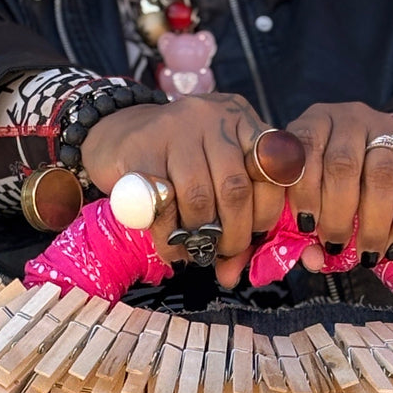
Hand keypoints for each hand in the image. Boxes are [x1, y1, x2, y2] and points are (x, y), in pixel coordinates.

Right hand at [82, 93, 285, 287]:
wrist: (119, 138)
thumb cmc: (178, 165)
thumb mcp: (216, 173)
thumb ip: (238, 215)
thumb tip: (233, 275)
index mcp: (241, 119)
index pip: (272, 168)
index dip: (266, 211)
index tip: (254, 232)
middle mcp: (212, 117)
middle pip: (234, 188)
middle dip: (233, 234)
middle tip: (222, 250)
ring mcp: (175, 129)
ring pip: (198, 198)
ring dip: (199, 236)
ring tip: (196, 247)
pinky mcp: (141, 150)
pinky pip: (162, 206)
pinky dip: (169, 238)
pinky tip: (172, 246)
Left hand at [285, 102, 392, 267]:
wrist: (376, 155)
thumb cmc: (329, 184)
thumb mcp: (308, 194)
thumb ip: (301, 226)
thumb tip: (314, 260)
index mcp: (314, 123)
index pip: (304, 147)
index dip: (304, 189)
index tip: (305, 226)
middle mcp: (351, 118)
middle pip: (344, 164)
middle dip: (338, 214)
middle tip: (335, 245)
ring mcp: (388, 128)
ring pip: (382, 173)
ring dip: (373, 223)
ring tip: (366, 254)